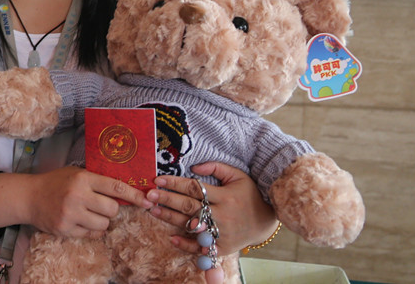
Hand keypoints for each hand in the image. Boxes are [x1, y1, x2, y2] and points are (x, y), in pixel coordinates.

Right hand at [0, 166, 152, 237]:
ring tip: (89, 213)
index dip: (134, 195)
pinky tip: (80, 221)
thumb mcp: (77, 173)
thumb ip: (98, 181)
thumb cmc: (57, 182)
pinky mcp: (65, 229)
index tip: (147, 201)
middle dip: (112, 209)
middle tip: (102, 205)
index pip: (116, 187)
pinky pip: (91, 234)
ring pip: (104, 225)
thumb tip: (127, 191)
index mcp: (83, 178)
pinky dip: (90, 230)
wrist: (30, 196)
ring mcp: (71, 214)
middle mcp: (78, 196)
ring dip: (101, 221)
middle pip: (112, 209)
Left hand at [146, 162, 277, 255]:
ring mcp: (222, 233)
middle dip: (167, 200)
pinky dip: (186, 244)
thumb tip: (193, 167)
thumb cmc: (249, 195)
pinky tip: (172, 237)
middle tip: (149, 195)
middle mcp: (223, 215)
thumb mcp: (238, 176)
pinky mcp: (222, 248)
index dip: (175, 183)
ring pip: (191, 226)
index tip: (158, 180)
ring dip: (170, 218)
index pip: (195, 188)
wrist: (266, 223)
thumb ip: (216, 167)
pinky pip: (200, 247)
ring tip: (153, 210)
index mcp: (226, 196)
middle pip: (189, 206)